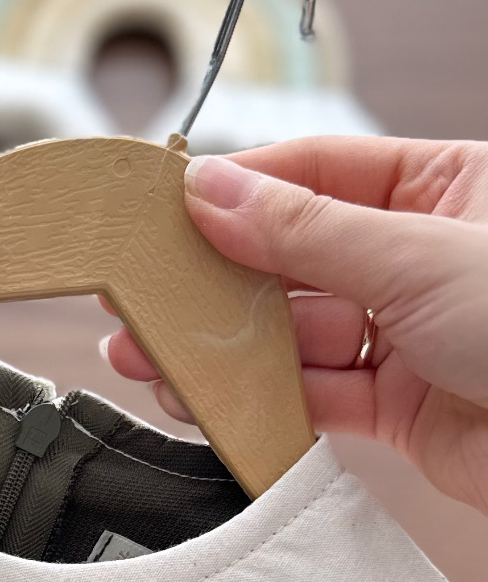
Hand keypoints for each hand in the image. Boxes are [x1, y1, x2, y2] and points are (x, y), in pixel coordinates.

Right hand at [102, 136, 487, 516]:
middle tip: (137, 293)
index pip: (316, 172)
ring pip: (296, 333)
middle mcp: (423, 256)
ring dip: (225, 346)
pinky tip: (209, 398)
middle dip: (215, 279)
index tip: (160, 207)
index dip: (236, 188)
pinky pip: (315, 397)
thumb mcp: (419, 257)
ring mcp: (412, 335)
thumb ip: (306, 231)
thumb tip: (214, 188)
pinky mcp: (403, 410)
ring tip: (150, 354)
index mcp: (444, 187)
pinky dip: (262, 402)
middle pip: (294, 257)